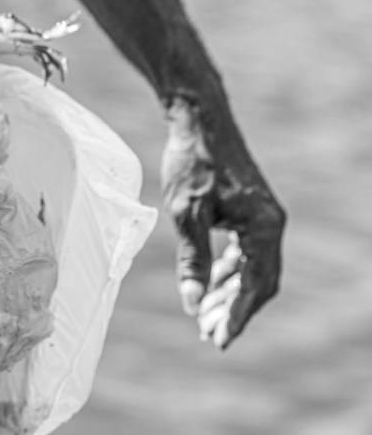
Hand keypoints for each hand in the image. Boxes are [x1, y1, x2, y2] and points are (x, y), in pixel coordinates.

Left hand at [161, 94, 284, 349]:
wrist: (198, 118)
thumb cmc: (192, 162)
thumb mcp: (186, 214)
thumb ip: (192, 260)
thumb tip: (193, 304)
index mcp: (263, 226)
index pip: (254, 285)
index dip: (236, 315)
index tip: (217, 339)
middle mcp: (270, 223)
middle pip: (259, 281)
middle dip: (234, 309)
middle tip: (208, 333)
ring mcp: (262, 216)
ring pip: (252, 268)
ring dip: (231, 292)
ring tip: (206, 314)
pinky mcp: (250, 209)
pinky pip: (246, 251)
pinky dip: (230, 270)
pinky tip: (213, 282)